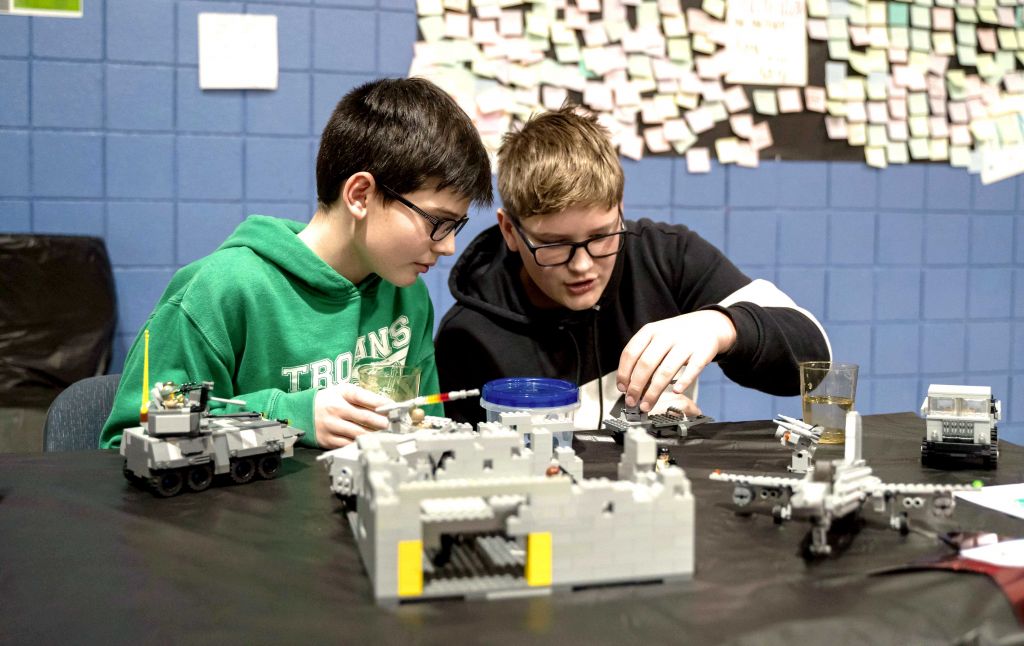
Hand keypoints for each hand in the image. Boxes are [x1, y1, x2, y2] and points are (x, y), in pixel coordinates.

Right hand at [313, 383, 392, 448]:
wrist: (299, 412)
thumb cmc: (327, 400)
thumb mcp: (342, 391)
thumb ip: (362, 397)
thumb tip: (385, 404)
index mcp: (341, 394)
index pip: (364, 397)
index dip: (381, 402)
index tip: (394, 407)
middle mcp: (336, 409)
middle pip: (364, 417)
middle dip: (381, 422)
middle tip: (393, 425)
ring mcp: (332, 426)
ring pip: (358, 433)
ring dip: (374, 435)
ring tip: (386, 436)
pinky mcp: (328, 440)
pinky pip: (348, 444)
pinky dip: (361, 444)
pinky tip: (370, 443)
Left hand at [616, 310, 736, 412]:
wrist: (707, 324)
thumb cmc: (676, 337)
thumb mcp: (656, 338)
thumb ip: (642, 356)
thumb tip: (629, 385)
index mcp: (650, 331)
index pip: (630, 353)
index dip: (623, 373)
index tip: (622, 388)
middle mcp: (665, 336)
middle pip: (645, 364)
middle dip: (636, 387)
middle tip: (632, 401)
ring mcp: (684, 344)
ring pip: (665, 371)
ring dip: (653, 392)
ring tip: (647, 405)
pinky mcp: (702, 353)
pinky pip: (692, 370)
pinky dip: (683, 382)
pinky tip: (675, 392)